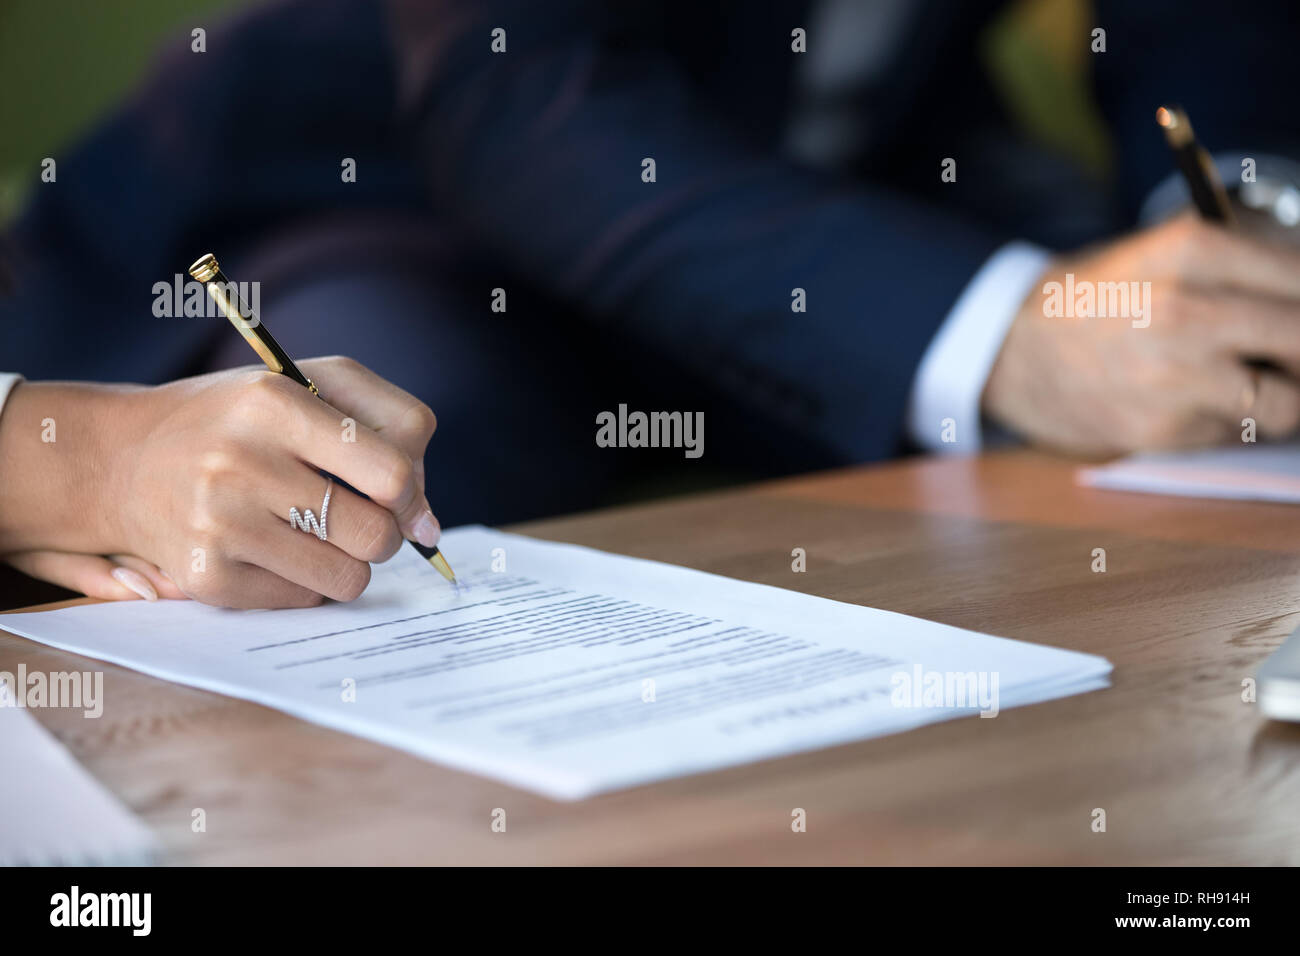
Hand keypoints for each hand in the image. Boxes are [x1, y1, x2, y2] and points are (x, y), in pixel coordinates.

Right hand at [0, 356, 439, 607]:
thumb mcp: (314, 384)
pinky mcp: (205, 576)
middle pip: (377, 533)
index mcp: (273, 401)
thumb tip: (428, 527)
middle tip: (350, 512)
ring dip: (346, 561)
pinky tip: (269, 548)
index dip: (411, 490)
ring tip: (312, 530)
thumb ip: (392, 431)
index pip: (392, 471)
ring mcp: (218, 523)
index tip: (396, 491)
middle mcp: (240, 461)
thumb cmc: (242, 419)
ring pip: (348, 578)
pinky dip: (303, 582)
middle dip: (381, 531)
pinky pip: (304, 601)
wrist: (123, 459)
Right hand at [983, 214, 1299, 455]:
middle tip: (1288, 357)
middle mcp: (1187, 312)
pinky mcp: (1161, 431)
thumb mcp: (1167, 250)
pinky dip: (1230, 422)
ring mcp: (1174, 378)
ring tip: (1249, 381)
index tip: (1298, 316)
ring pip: (1288, 405)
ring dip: (1282, 398)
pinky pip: (1235, 434)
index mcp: (1194, 250)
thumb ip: (1247, 263)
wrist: (1009, 350)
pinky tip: (1194, 401)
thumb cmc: (1095, 298)